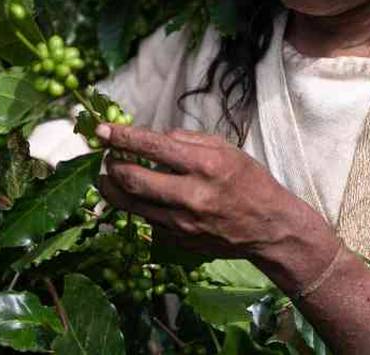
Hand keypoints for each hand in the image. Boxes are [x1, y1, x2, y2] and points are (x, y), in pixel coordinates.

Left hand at [95, 123, 323, 260]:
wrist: (269, 228)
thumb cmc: (248, 181)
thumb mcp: (224, 148)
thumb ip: (185, 139)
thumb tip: (151, 136)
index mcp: (204, 165)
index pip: (151, 146)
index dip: (121, 137)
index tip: (101, 130)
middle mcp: (190, 195)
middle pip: (131, 179)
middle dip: (110, 165)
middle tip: (106, 156)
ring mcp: (182, 222)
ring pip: (130, 204)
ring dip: (112, 187)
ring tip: (109, 175)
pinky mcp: (178, 240)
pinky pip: (145, 219)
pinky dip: (135, 205)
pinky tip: (139, 195)